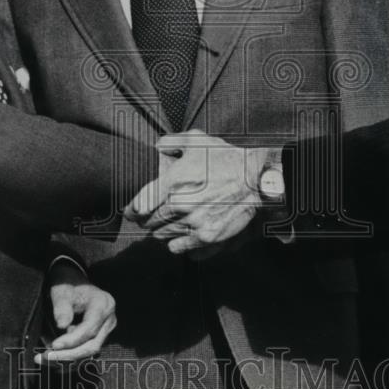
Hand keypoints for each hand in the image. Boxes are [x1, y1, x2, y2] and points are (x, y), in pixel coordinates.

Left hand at [35, 267, 115, 365]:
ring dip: (66, 357)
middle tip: (46, 357)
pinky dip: (68, 354)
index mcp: (103, 305)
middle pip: (92, 345)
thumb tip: (62, 326)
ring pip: (88, 351)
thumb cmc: (67, 285)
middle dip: (68, 355)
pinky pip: (84, 350)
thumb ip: (62, 307)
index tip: (53, 345)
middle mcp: (109, 320)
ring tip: (44, 356)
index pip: (89, 329)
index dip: (71, 340)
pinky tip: (52, 354)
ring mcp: (106, 330)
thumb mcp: (62, 292)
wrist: (74, 283)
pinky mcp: (98, 337)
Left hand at [125, 130, 267, 254]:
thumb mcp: (198, 139)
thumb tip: (157, 146)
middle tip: (149, 217)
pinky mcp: (206, 237)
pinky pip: (178, 248)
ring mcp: (193, 223)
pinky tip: (180, 235)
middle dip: (146, 220)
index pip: (140, 203)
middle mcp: (180, 204)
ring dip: (160, 231)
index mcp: (173, 181)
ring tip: (166, 225)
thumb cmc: (226, 159)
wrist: (256, 179)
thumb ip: (171, 141)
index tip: (133, 210)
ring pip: (161, 236)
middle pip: (149, 222)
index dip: (132, 209)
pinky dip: (176, 243)